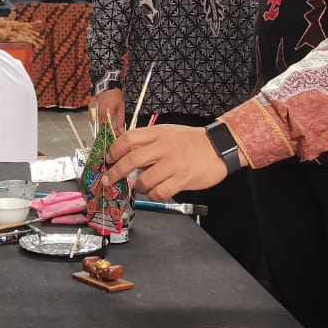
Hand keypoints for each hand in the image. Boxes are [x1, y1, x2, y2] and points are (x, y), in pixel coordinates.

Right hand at [92, 88, 126, 134]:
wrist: (105, 84)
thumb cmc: (113, 94)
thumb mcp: (121, 107)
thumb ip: (120, 120)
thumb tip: (121, 130)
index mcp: (107, 114)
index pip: (111, 129)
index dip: (115, 134)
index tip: (119, 135)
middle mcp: (99, 115)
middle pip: (103, 130)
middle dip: (109, 134)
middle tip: (114, 134)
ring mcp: (93, 113)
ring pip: (97, 126)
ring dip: (103, 130)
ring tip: (109, 130)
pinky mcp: (90, 111)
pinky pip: (93, 121)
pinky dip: (98, 124)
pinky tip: (103, 123)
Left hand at [105, 124, 226, 197]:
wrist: (220, 147)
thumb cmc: (193, 141)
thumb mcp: (169, 133)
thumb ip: (150, 142)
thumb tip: (127, 155)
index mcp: (159, 133)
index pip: (129, 139)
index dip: (114, 150)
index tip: (108, 159)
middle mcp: (164, 148)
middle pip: (131, 160)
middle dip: (115, 172)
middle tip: (108, 179)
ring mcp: (173, 164)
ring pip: (144, 180)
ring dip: (137, 186)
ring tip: (140, 186)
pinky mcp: (183, 179)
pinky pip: (160, 192)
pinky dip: (153, 195)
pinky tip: (154, 192)